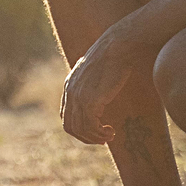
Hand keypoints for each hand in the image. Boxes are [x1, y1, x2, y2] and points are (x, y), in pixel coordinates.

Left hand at [61, 26, 137, 143]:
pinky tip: (111, 130)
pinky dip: (100, 133)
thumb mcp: (97, 70)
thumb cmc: (114, 55)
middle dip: (86, 137)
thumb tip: (101, 90)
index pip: (66, 116)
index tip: (96, 131)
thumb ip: (93, 82)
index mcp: (70, 85)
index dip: (80, 128)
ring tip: (110, 135)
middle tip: (103, 140)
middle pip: (70, 126)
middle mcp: (70, 92)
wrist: (118, 45)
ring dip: (95, 137)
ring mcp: (78, 96)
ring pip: (80, 129)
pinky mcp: (90, 100)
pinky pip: (90, 126)